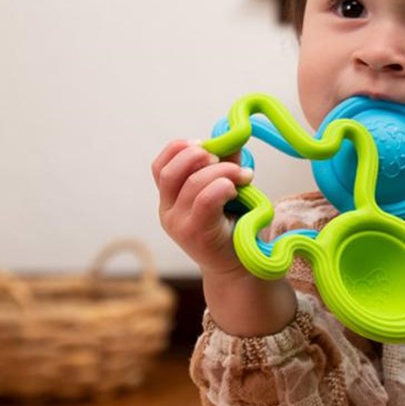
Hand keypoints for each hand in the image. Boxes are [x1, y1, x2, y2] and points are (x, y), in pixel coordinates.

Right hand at [151, 140, 252, 275]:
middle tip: (223, 158)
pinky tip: (238, 188)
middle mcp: (167, 213)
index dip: (178, 149)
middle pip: (170, 172)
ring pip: (192, 183)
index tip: (204, 144)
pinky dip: (223, 186)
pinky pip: (205, 200)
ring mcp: (178, 225)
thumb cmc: (234, 228)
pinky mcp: (195, 233)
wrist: (240, 268)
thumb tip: (232, 136)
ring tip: (245, 175)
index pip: (159, 167)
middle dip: (198, 156)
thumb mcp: (226, 191)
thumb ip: (225, 165)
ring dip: (223, 171)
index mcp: (169, 200)